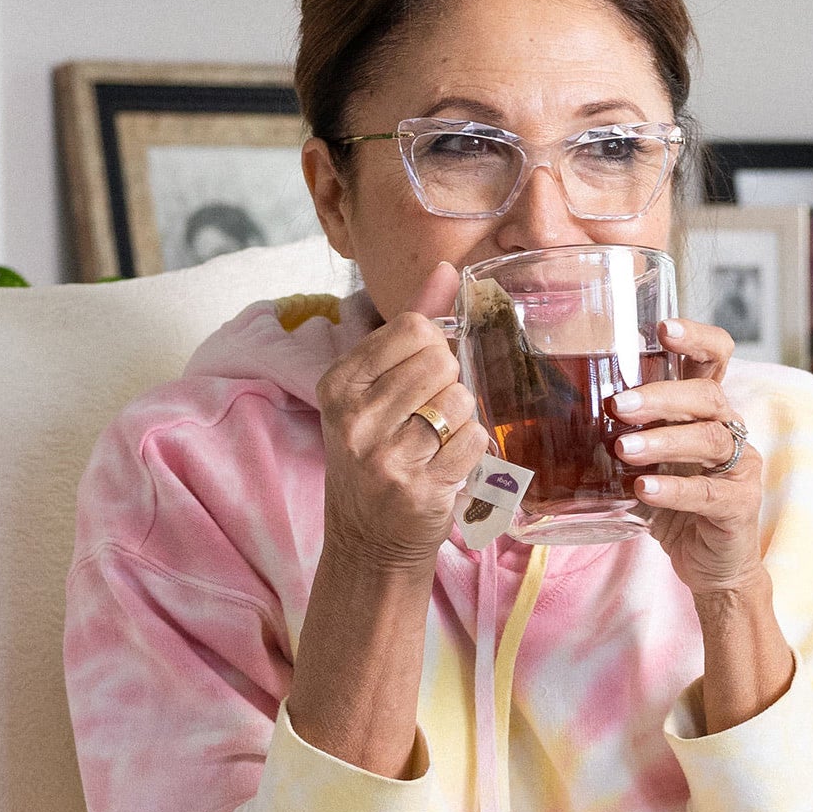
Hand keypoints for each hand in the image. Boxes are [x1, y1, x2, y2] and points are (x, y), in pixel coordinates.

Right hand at [315, 262, 486, 577]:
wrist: (368, 541)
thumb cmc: (377, 454)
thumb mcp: (376, 389)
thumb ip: (411, 326)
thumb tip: (446, 270)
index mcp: (339, 384)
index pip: (413, 328)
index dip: (432, 347)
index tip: (419, 377)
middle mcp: (354, 419)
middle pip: (440, 361)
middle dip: (448, 383)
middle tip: (428, 415)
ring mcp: (384, 457)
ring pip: (460, 400)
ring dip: (461, 418)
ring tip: (435, 441)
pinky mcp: (419, 489)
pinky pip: (473, 440)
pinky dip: (471, 449)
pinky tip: (447, 463)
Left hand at [607, 315, 765, 604]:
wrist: (709, 566)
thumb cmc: (671, 506)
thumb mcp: (641, 464)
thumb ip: (616, 437)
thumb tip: (549, 420)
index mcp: (706, 410)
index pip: (714, 357)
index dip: (696, 337)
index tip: (662, 329)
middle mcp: (729, 430)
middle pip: (707, 395)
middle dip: (661, 395)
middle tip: (618, 405)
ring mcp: (740, 467)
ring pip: (709, 439)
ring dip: (663, 441)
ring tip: (623, 450)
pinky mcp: (739, 505)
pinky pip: (708, 492)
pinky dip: (674, 489)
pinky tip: (644, 490)